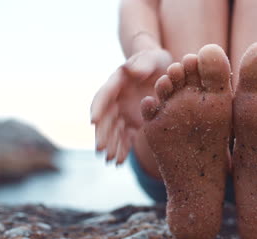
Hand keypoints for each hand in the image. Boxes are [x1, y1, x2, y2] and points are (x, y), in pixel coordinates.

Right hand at [90, 49, 171, 163]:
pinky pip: (125, 137)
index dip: (98, 107)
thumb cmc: (155, 61)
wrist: (162, 69)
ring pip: (113, 131)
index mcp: (116, 82)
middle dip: (102, 133)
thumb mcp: (151, 58)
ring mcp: (123, 112)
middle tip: (100, 149)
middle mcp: (116, 99)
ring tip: (109, 160)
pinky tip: (118, 162)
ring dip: (110, 145)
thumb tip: (128, 69)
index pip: (104, 95)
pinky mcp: (132, 122)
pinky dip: (122, 149)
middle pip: (105, 118)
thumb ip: (141, 64)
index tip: (93, 120)